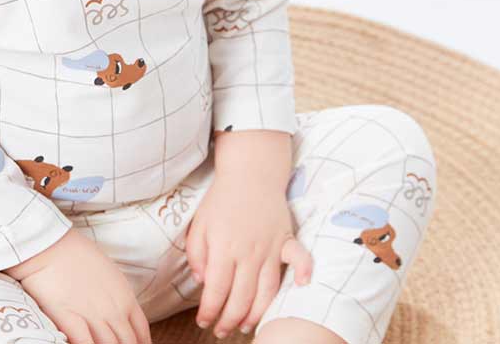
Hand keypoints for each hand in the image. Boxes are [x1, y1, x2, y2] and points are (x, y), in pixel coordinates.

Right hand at [4, 227, 151, 343]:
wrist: (50, 245)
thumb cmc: (77, 254)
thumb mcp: (108, 273)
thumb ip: (117, 296)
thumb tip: (120, 313)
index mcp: (125, 296)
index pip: (141, 332)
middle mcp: (114, 310)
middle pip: (128, 343)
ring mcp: (93, 317)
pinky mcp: (70, 320)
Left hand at [185, 174, 312, 337]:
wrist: (249, 172)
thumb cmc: (221, 199)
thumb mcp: (198, 224)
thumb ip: (196, 254)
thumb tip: (203, 281)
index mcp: (223, 247)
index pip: (216, 290)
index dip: (209, 311)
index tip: (204, 321)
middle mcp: (248, 252)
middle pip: (241, 298)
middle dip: (229, 320)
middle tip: (221, 330)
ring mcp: (270, 247)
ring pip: (266, 291)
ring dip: (256, 314)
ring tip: (244, 326)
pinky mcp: (286, 239)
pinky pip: (299, 259)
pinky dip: (303, 273)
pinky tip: (300, 287)